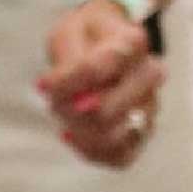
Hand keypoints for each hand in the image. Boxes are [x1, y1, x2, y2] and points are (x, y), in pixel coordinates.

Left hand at [34, 0, 164, 168]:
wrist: (103, 43)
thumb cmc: (83, 38)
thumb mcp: (69, 36)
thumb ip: (71, 66)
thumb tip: (72, 100)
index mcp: (132, 42)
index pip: (96, 70)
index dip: (65, 83)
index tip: (42, 85)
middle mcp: (149, 75)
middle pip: (106, 110)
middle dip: (69, 110)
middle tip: (53, 99)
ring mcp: (151, 105)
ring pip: (115, 137)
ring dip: (78, 131)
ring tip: (63, 114)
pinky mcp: (143, 130)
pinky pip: (121, 156)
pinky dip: (90, 150)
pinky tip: (71, 134)